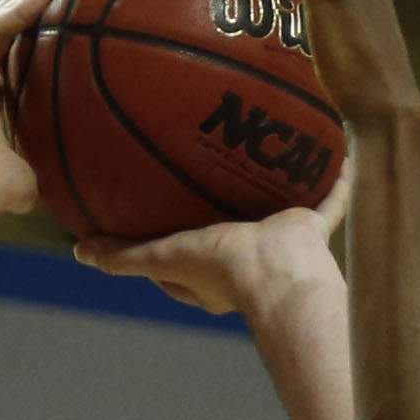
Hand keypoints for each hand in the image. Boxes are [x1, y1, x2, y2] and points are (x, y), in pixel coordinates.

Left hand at [74, 165, 348, 316]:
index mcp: (214, 274)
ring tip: (268, 150)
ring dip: (275, 187)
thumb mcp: (162, 257)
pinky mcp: (312, 229)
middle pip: (229, 234)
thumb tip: (79, 250)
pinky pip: (329, 198)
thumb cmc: (219, 268)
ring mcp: (283, 246)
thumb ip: (122, 256)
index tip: (155, 222)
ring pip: (277, 212)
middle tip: (208, 177)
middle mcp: (248, 262)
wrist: (278, 272)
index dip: (167, 245)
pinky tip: (339, 145)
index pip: (183, 263)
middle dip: (219, 211)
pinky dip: (336, 177)